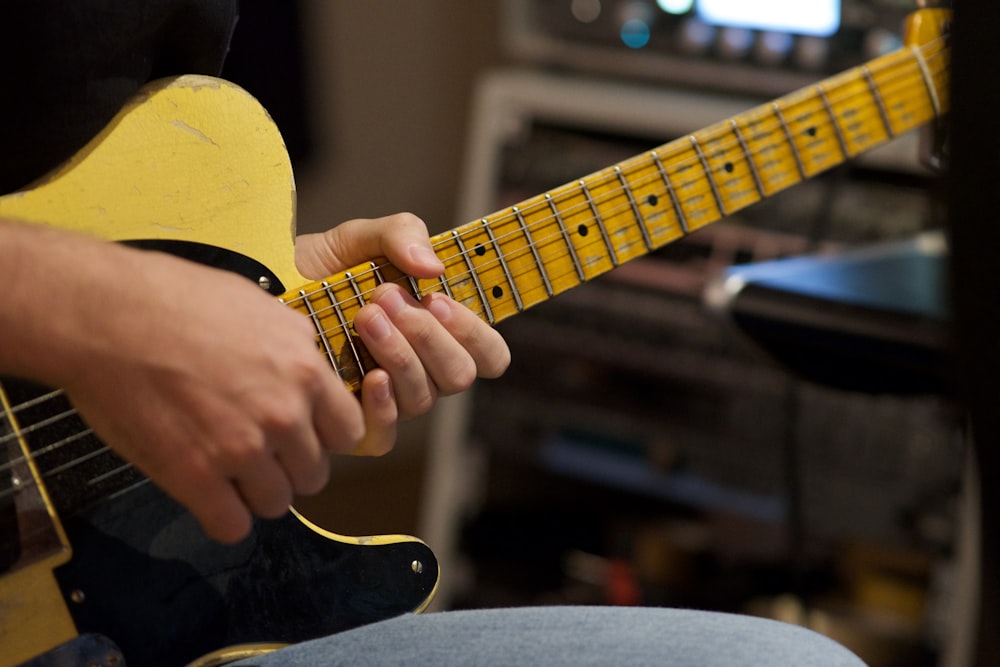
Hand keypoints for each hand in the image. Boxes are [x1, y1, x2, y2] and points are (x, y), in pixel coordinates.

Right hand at [1, 221, 364, 543]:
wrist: (106, 315)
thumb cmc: (175, 299)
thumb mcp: (261, 307)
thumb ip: (296, 345)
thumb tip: (310, 365)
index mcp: (305, 372)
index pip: (349, 433)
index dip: (324, 437)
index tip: (302, 434)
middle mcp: (283, 415)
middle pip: (314, 474)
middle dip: (289, 467)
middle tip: (259, 452)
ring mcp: (241, 449)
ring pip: (276, 503)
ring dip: (255, 493)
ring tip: (228, 471)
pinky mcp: (194, 477)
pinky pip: (231, 525)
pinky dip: (222, 516)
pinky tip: (206, 494)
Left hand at [296, 213, 509, 455]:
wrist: (259, 291)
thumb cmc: (319, 269)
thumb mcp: (360, 239)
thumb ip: (402, 235)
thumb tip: (433, 268)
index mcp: (438, 333)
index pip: (490, 354)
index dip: (475, 333)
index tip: (437, 298)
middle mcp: (422, 372)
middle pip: (460, 375)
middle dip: (428, 336)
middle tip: (385, 298)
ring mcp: (390, 401)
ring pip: (423, 398)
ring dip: (400, 355)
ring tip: (365, 316)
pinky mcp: (352, 424)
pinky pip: (385, 434)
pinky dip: (384, 406)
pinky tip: (367, 375)